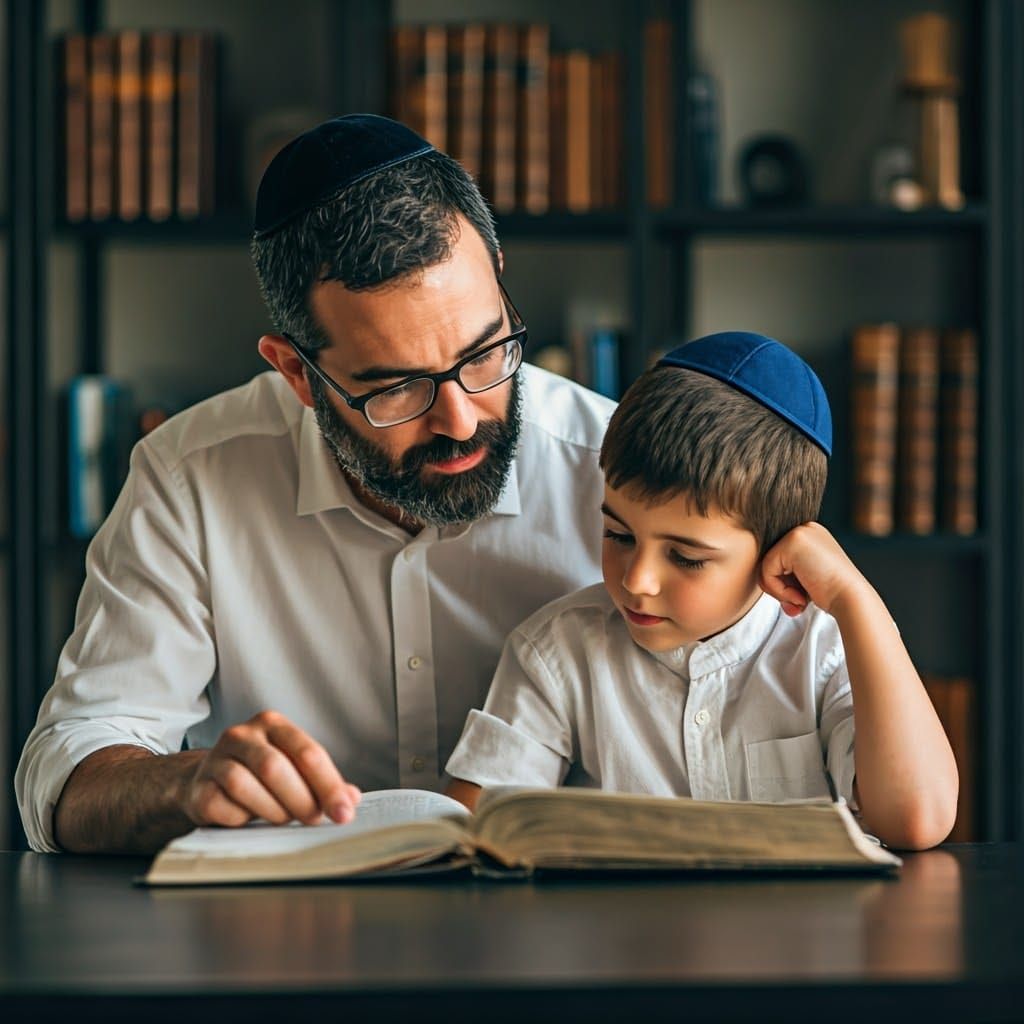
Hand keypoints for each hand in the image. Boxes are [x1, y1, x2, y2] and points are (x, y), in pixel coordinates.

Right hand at [181, 710, 360, 827]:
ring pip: (245, 785)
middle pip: (275, 768)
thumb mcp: (293, 768)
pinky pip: (222, 807)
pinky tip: (250, 819)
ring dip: (272, 810)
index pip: (307, 752)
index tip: (344, 812)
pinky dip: (242, 819)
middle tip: (314, 820)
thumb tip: (351, 799)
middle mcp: (242, 735)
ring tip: (284, 819)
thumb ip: (322, 781)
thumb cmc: (260, 775)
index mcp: (272, 723)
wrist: (206, 782)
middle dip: (301, 800)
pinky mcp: (199, 788)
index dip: (329, 785)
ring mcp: (216, 760)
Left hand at [759, 522, 866, 616]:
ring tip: (799, 598)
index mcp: (809, 534)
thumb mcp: (806, 576)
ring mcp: (798, 532)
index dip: (783, 582)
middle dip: (779, 586)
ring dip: (778, 590)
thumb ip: (785, 572)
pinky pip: (767, 570)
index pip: (777, 557)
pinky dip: (778, 590)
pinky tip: (799, 596)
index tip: (799, 597)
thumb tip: (762, 581)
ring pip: (766, 566)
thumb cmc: (831, 594)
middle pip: (769, 559)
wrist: (851, 599)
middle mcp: (804, 528)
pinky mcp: (792, 542)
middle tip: (797, 600)